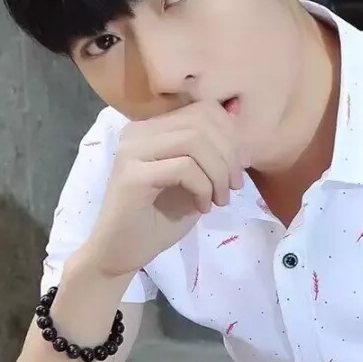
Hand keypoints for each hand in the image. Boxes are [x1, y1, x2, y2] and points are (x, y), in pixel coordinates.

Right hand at [83, 98, 248, 277]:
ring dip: (219, 174)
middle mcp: (139, 132)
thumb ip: (212, 151)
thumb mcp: (196, 181)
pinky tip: (202, 207)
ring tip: (220, 199)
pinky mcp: (132, 176)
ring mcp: (132, 151)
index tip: (240, 168)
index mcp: (153, 128)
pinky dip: (203, 188)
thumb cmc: (160, 219)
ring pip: (195, 142)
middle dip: (229, 156)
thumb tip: (238, 113)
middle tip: (233, 187)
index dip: (231, 136)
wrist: (122, 252)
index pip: (204, 109)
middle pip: (202, 123)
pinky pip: (184, 168)